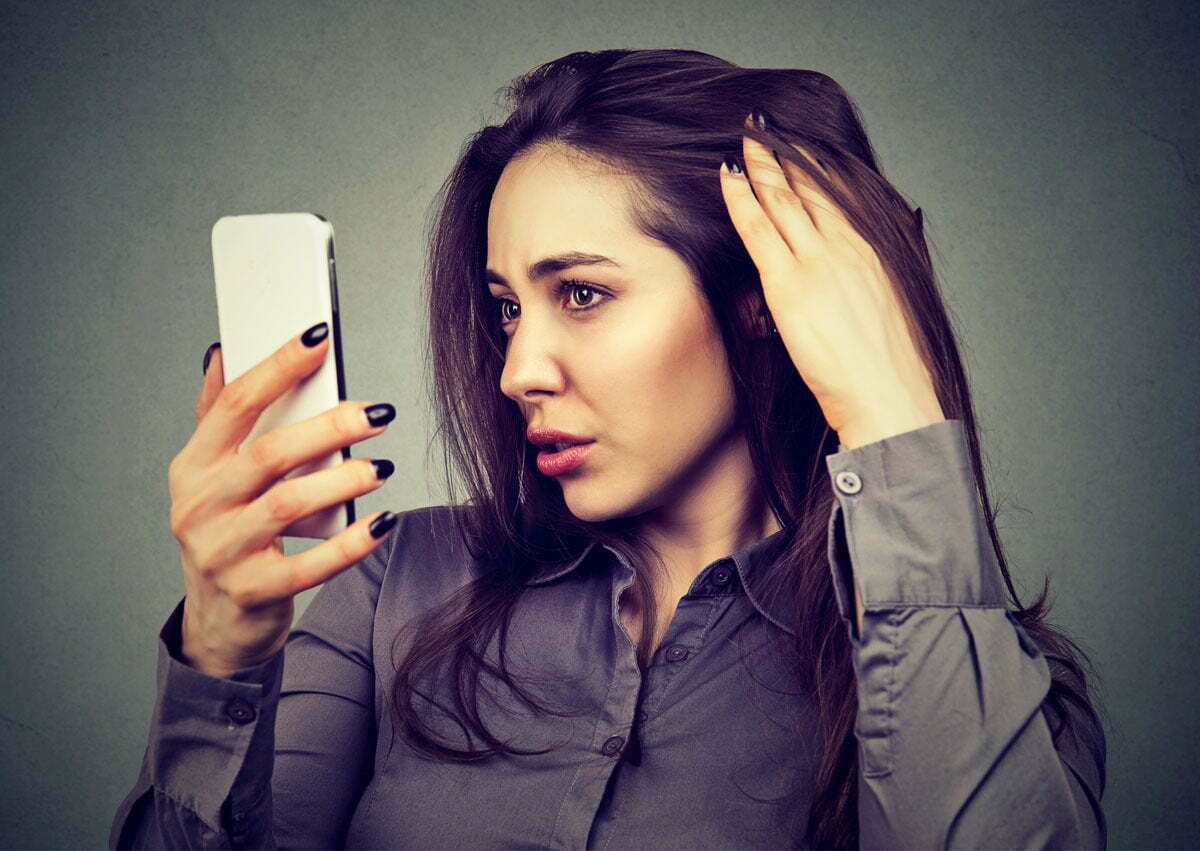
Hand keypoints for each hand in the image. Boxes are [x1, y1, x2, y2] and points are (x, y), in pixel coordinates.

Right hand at [168, 325, 397, 676]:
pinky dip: (351, 544)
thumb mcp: (212, 477)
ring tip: (381, 466)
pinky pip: (310, 566)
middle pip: (268, 453)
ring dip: (343, 481)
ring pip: (288, 505)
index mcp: (192, 467)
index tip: (320, 336)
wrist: (220, 621)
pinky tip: (383, 522)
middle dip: (328, 426)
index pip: (234, 405)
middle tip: (377, 412)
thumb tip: (221, 353)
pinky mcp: (253, 592)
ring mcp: (222, 553)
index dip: (278, 366)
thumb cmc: (228, 534)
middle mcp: (199, 507)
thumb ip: (216, 417)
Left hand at [719, 110, 944, 448]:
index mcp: (871, 249)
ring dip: (761, 164)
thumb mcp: (888, 309)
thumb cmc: (890, 367)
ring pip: (782, 198)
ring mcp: (817, 261)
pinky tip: (729, 176)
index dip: (812, 167)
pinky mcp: (789, 283)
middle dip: (784, 154)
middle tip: (763, 128)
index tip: (797, 147)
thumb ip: (867, 281)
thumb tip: (856, 276)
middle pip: (809, 187)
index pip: (836, 194)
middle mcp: (846, 244)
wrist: (889, 394)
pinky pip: (759, 228)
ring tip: (745, 140)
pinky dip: (742, 197)